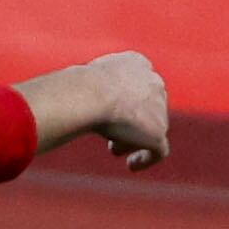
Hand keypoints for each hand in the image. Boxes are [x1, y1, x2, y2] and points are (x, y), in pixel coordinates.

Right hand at [20, 50, 169, 170]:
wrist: (90, 94)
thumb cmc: (76, 86)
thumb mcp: (80, 80)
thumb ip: (87, 89)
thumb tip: (69, 100)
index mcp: (136, 63)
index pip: (138, 83)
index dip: (127, 100)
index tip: (114, 112)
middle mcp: (154, 82)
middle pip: (148, 106)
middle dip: (132, 121)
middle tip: (111, 134)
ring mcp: (160, 108)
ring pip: (151, 128)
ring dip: (131, 139)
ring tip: (113, 148)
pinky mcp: (159, 132)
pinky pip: (160, 151)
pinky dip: (146, 159)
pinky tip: (131, 165)